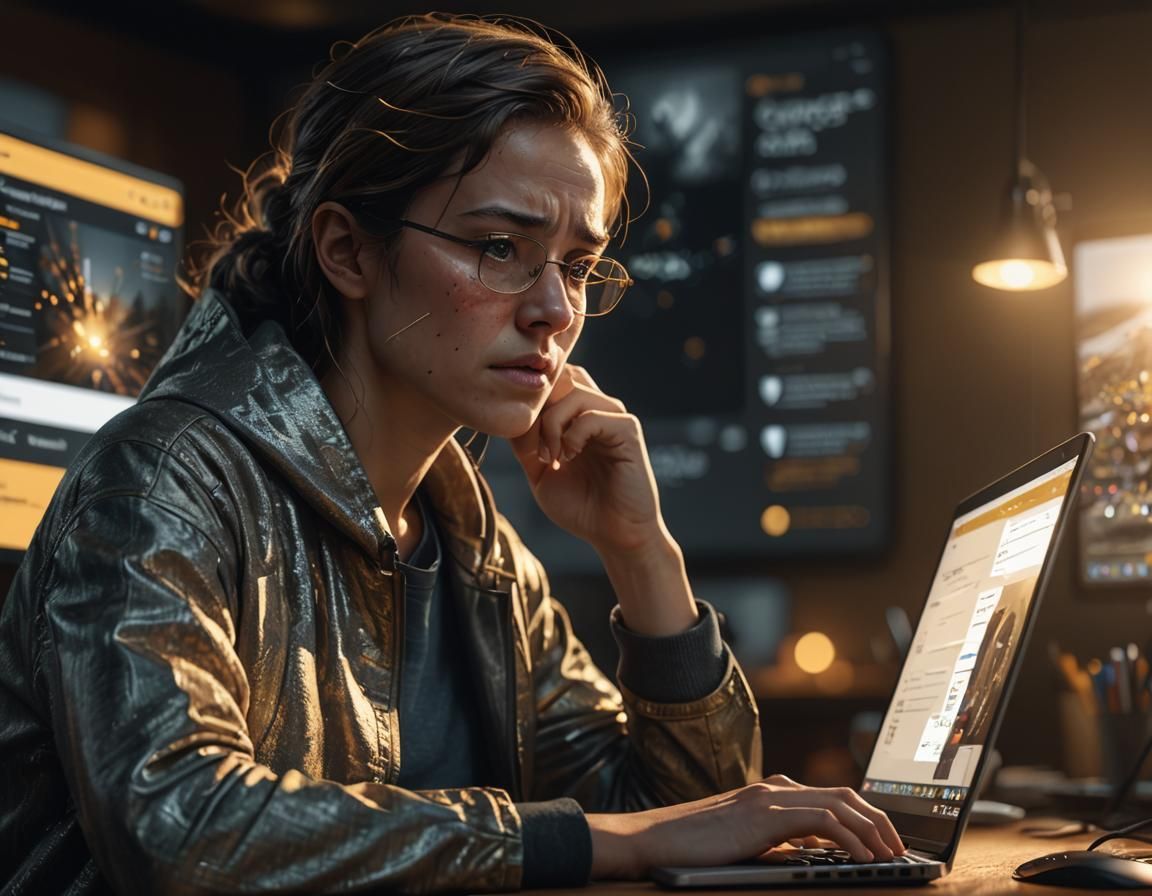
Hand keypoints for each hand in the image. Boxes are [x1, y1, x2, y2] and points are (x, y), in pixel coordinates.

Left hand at [508, 364, 662, 555]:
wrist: (615, 535)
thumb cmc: (581, 505)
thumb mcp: (539, 471)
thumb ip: (525, 442)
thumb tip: (506, 415)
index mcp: (578, 414)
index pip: (553, 379)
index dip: (531, 399)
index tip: (523, 437)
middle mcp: (598, 407)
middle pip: (561, 376)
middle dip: (539, 407)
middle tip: (534, 445)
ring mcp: (614, 415)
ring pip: (572, 392)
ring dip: (551, 425)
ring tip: (550, 458)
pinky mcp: (627, 429)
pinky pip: (591, 416)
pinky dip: (571, 436)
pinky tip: (569, 459)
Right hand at [586, 775, 905, 879]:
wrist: (651, 840)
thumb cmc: (691, 848)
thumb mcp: (744, 844)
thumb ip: (777, 842)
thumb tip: (811, 855)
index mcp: (770, 794)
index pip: (830, 797)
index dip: (864, 817)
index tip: (884, 841)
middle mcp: (774, 788)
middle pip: (844, 794)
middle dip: (878, 820)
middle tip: (898, 848)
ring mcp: (768, 797)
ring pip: (839, 803)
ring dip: (872, 829)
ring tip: (891, 856)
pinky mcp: (763, 814)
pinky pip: (822, 820)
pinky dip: (850, 838)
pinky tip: (863, 859)